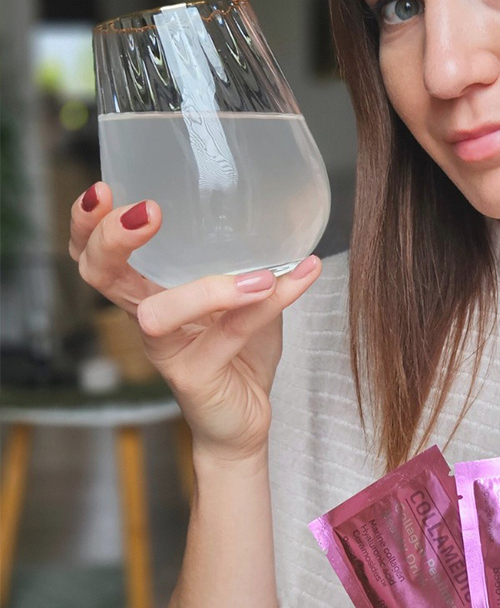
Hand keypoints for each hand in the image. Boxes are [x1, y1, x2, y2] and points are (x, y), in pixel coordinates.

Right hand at [69, 182, 321, 459]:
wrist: (243, 420)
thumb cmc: (237, 355)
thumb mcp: (244, 298)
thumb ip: (251, 261)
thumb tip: (286, 214)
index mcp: (150, 293)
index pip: (98, 256)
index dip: (88, 225)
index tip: (103, 188)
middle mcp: (148, 319)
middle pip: (102, 278)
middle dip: (111, 241)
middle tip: (148, 212)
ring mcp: (167, 352)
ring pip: (158, 316)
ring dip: (207, 289)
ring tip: (258, 275)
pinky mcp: (195, 378)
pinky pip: (230, 334)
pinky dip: (271, 303)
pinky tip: (303, 276)